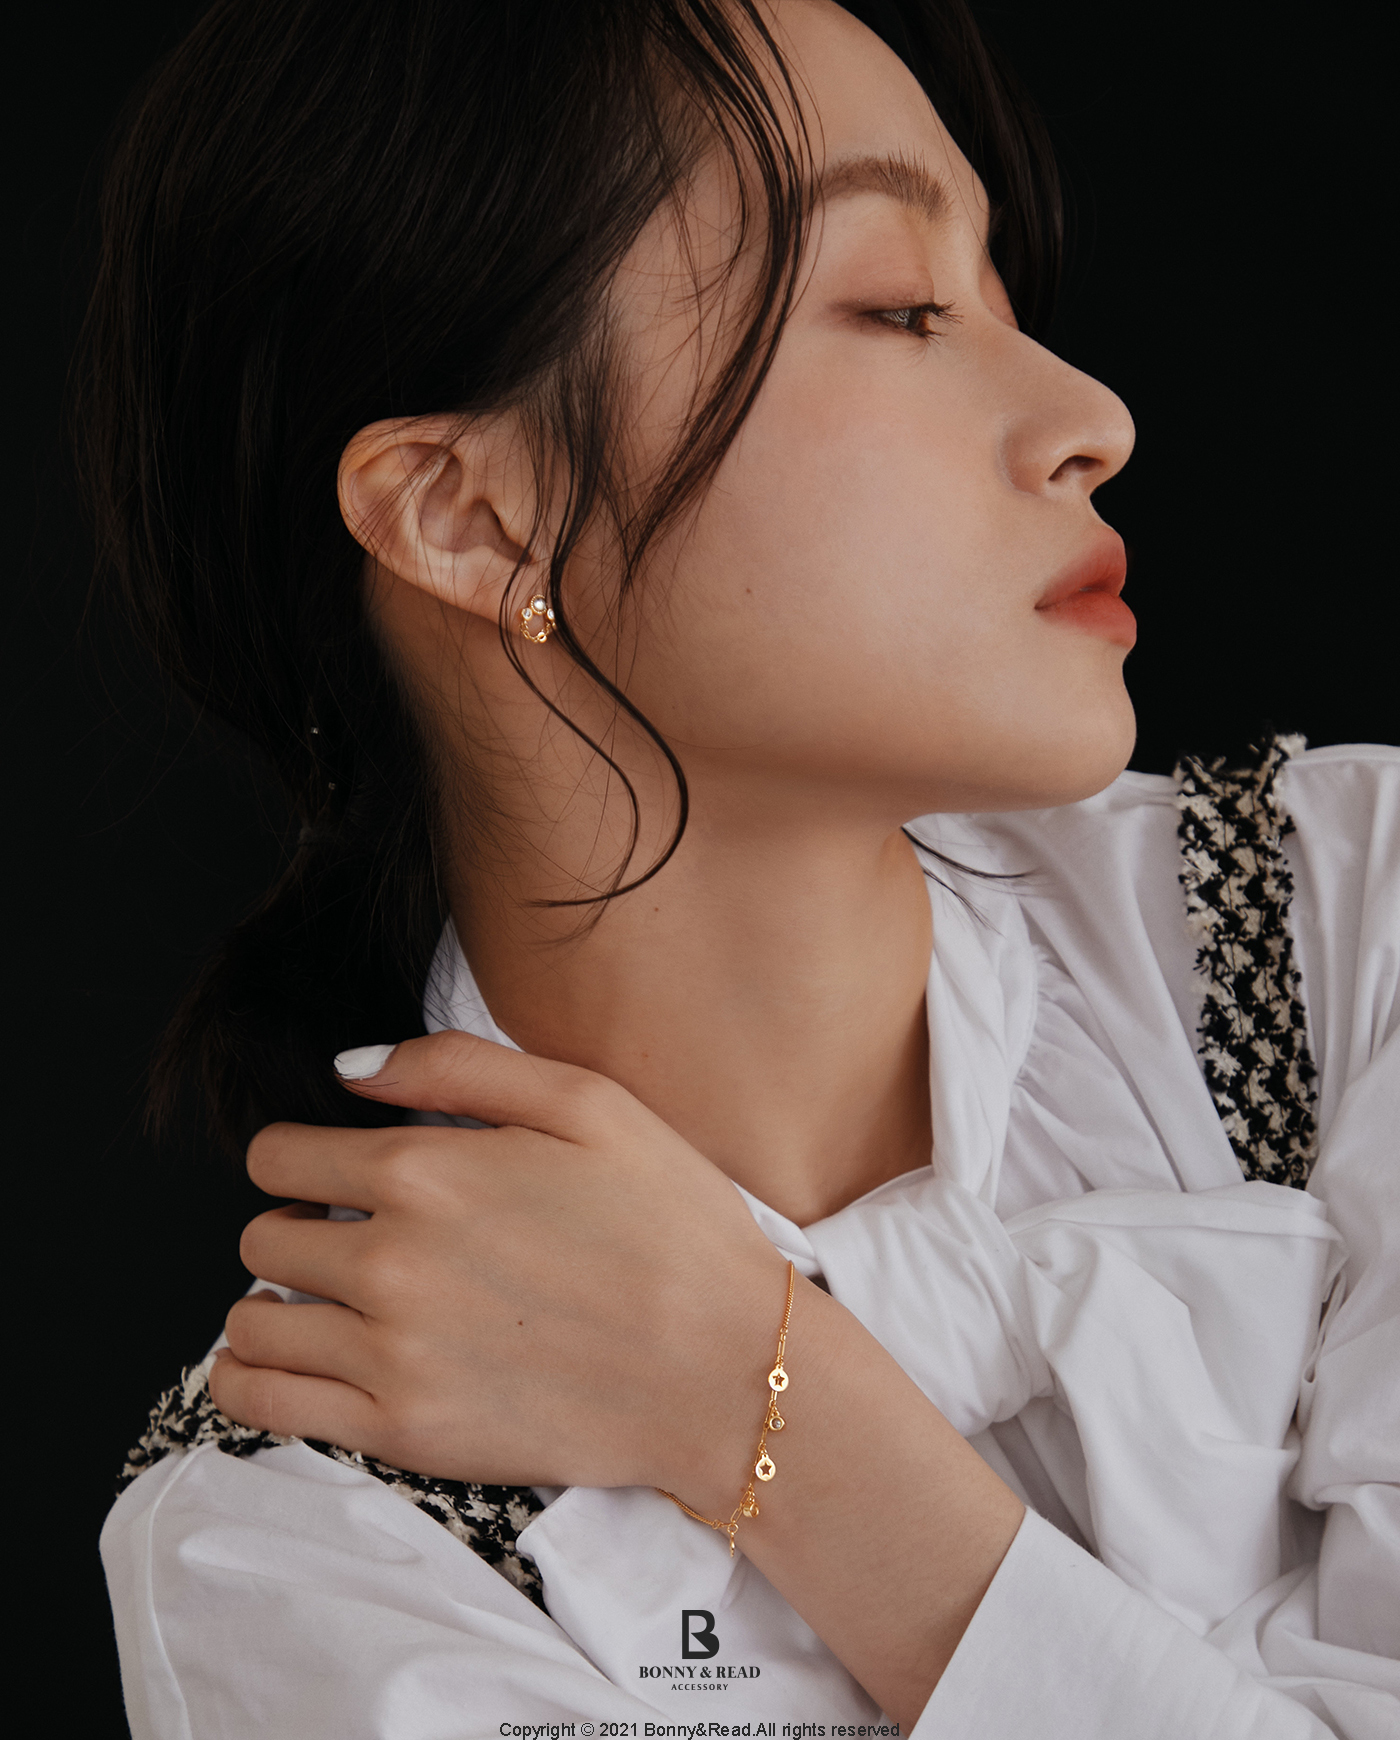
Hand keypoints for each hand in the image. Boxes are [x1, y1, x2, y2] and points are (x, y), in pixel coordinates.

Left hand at [208, 1030, 788, 1502]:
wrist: (728, 1370)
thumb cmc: (671, 1227)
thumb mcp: (588, 1103)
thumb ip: (454, 1066)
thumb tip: (350, 1067)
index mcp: (426, 1171)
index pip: (281, 1156)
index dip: (301, 1156)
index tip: (335, 1174)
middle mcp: (391, 1262)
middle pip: (263, 1236)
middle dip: (297, 1225)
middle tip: (353, 1237)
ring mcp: (391, 1354)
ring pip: (252, 1322)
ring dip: (274, 1303)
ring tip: (328, 1303)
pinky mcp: (402, 1432)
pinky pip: (261, 1405)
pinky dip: (250, 1381)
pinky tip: (288, 1362)